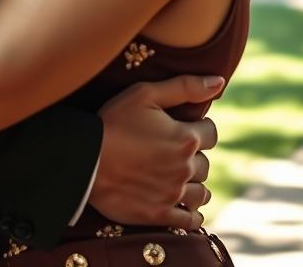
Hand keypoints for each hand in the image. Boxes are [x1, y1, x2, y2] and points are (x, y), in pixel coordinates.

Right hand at [90, 75, 223, 230]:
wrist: (84, 158)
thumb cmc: (113, 121)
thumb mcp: (144, 93)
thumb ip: (184, 86)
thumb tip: (218, 82)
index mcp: (185, 138)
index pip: (210, 133)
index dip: (197, 127)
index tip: (180, 126)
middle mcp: (185, 168)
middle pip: (205, 163)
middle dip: (193, 156)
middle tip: (170, 150)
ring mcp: (173, 194)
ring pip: (201, 192)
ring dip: (193, 184)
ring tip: (175, 176)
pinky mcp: (160, 214)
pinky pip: (190, 220)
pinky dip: (191, 214)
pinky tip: (182, 205)